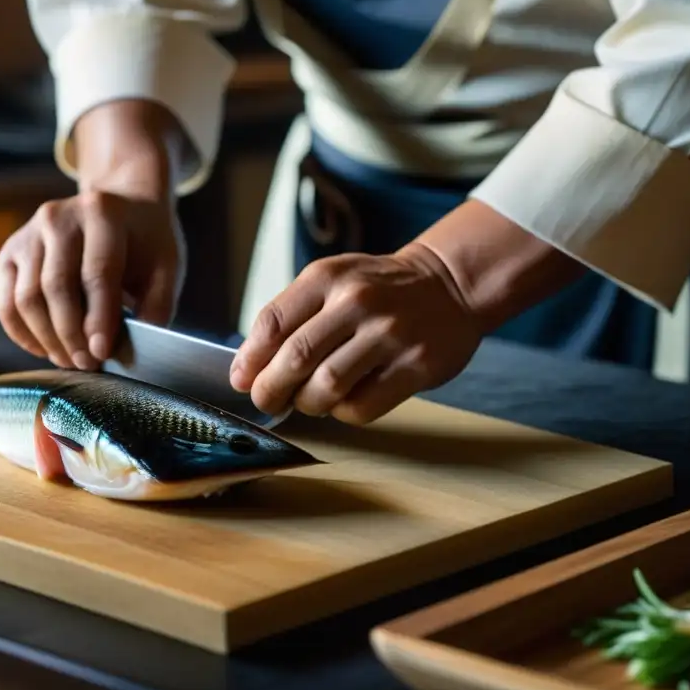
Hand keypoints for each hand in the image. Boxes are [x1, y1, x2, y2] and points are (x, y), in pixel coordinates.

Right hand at [0, 181, 183, 370]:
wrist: (118, 208)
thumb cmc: (143, 243)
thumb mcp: (165, 266)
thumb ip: (155, 306)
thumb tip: (130, 349)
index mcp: (102, 212)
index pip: (97, 272)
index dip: (98, 318)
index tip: (102, 352)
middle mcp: (58, 216)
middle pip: (56, 287)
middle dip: (71, 334)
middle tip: (87, 363)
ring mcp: (29, 233)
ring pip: (26, 298)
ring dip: (46, 339)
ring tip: (69, 360)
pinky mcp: (9, 253)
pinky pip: (4, 302)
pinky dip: (21, 333)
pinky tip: (44, 349)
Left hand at [228, 244, 482, 425]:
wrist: (448, 285)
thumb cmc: (377, 289)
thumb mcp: (333, 280)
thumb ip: (292, 316)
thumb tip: (247, 370)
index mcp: (328, 277)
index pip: (273, 323)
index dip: (250, 359)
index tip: (242, 380)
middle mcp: (358, 301)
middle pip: (295, 358)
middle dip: (270, 389)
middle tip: (266, 401)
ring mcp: (390, 333)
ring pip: (327, 387)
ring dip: (307, 403)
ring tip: (307, 400)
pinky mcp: (417, 365)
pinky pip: (362, 406)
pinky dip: (342, 412)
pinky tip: (343, 402)